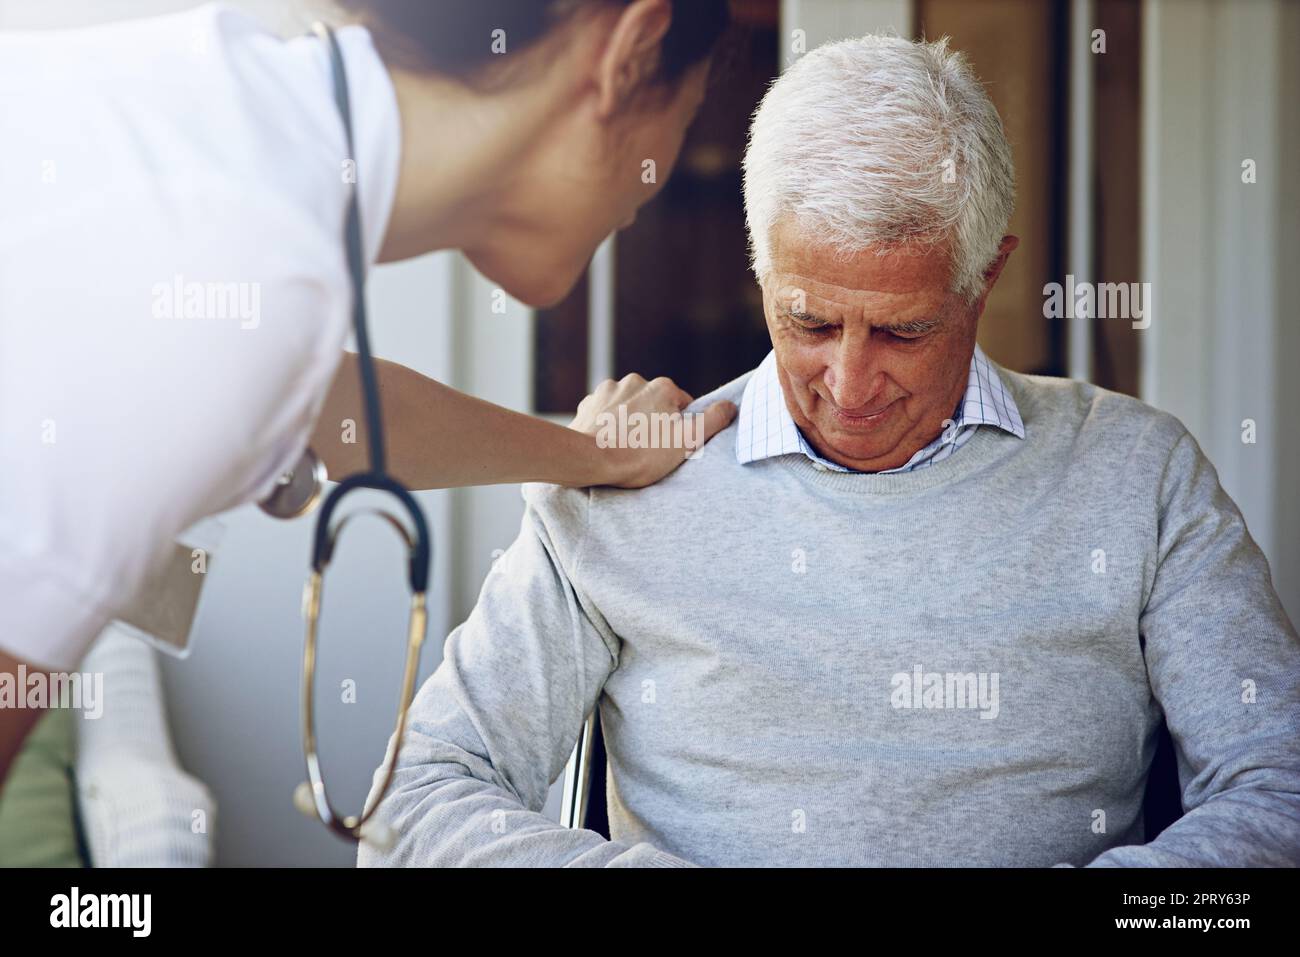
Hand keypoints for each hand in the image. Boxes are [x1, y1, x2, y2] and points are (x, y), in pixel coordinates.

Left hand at [569, 374, 736, 487]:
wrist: (591, 459)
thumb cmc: (641, 454)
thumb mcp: (687, 441)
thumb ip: (712, 420)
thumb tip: (730, 406)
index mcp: (663, 387)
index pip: (682, 406)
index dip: (680, 427)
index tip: (671, 446)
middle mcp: (636, 380)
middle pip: (655, 404)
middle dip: (655, 422)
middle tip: (650, 449)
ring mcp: (610, 390)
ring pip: (630, 406)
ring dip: (631, 421)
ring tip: (628, 447)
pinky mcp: (590, 403)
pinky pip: (606, 411)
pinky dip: (610, 423)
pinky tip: (609, 441)